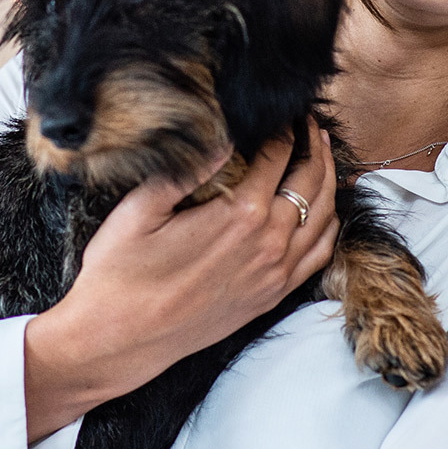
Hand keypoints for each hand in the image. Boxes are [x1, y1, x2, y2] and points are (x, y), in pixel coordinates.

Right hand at [23, 116, 339, 440]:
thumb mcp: (141, 209)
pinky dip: (329, 226)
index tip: (283, 109)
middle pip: (311, 180)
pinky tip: (322, 211)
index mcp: (240, 215)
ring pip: (324, 216)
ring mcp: (275, 274)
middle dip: (313, 144)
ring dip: (328, 180)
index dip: (285, 125)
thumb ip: (188, 169)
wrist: (118, 338)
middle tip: (308, 121)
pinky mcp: (271, 297)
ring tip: (320, 155)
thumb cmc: (121, 273)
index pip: (278, 154)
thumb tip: (223, 139)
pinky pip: (319, 256)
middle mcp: (268, 244)